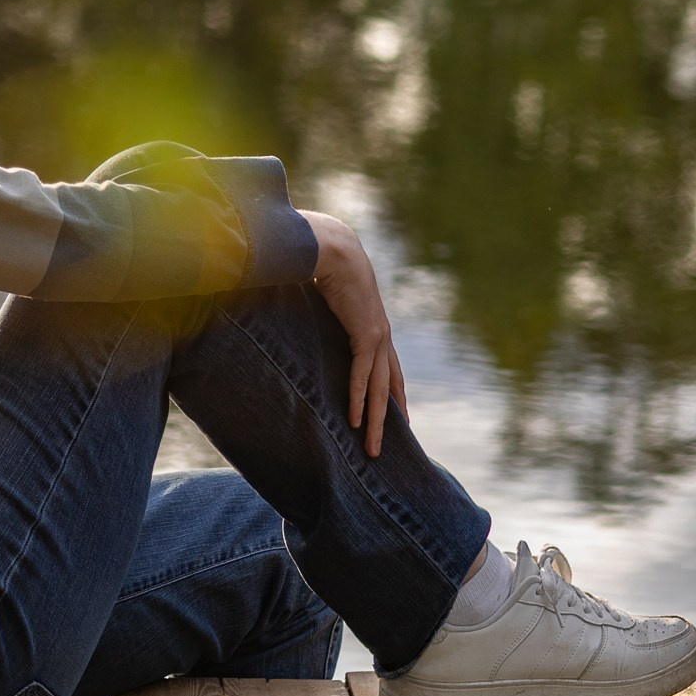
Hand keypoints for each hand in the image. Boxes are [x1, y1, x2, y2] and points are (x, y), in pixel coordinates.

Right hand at [299, 210, 407, 457]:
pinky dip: (360, 398)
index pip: (387, 370)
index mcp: (374, 328)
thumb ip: (318, 315)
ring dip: (376, 421)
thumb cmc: (325, 266)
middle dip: (389, 420)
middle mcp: (381, 337)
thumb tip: (299, 312)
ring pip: (379, 389)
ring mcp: (376, 337)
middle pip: (388, 388)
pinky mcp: (366, 334)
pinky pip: (362, 375)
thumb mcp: (324, 297)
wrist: (333, 247)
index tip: (396, 418)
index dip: (392, 396)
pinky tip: (357, 420)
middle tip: (386, 449)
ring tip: (372, 448)